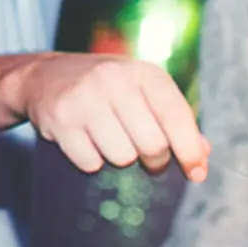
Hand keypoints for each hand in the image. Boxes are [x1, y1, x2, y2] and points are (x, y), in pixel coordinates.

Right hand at [8, 53, 210, 180]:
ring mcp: (85, 99)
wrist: (44, 76)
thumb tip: (203, 158)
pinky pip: (91, 163)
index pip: (176, 116)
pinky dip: (92, 161)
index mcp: (143, 72)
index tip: (196, 174)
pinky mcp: (61, 120)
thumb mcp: (142, 91)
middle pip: (152, 145)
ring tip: (109, 140)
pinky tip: (85, 141)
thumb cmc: (106, 89)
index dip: (190, 150)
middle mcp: (114, 80)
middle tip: (147, 158)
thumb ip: (174, 120)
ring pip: (121, 158)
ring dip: (119, 159)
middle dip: (154, 161)